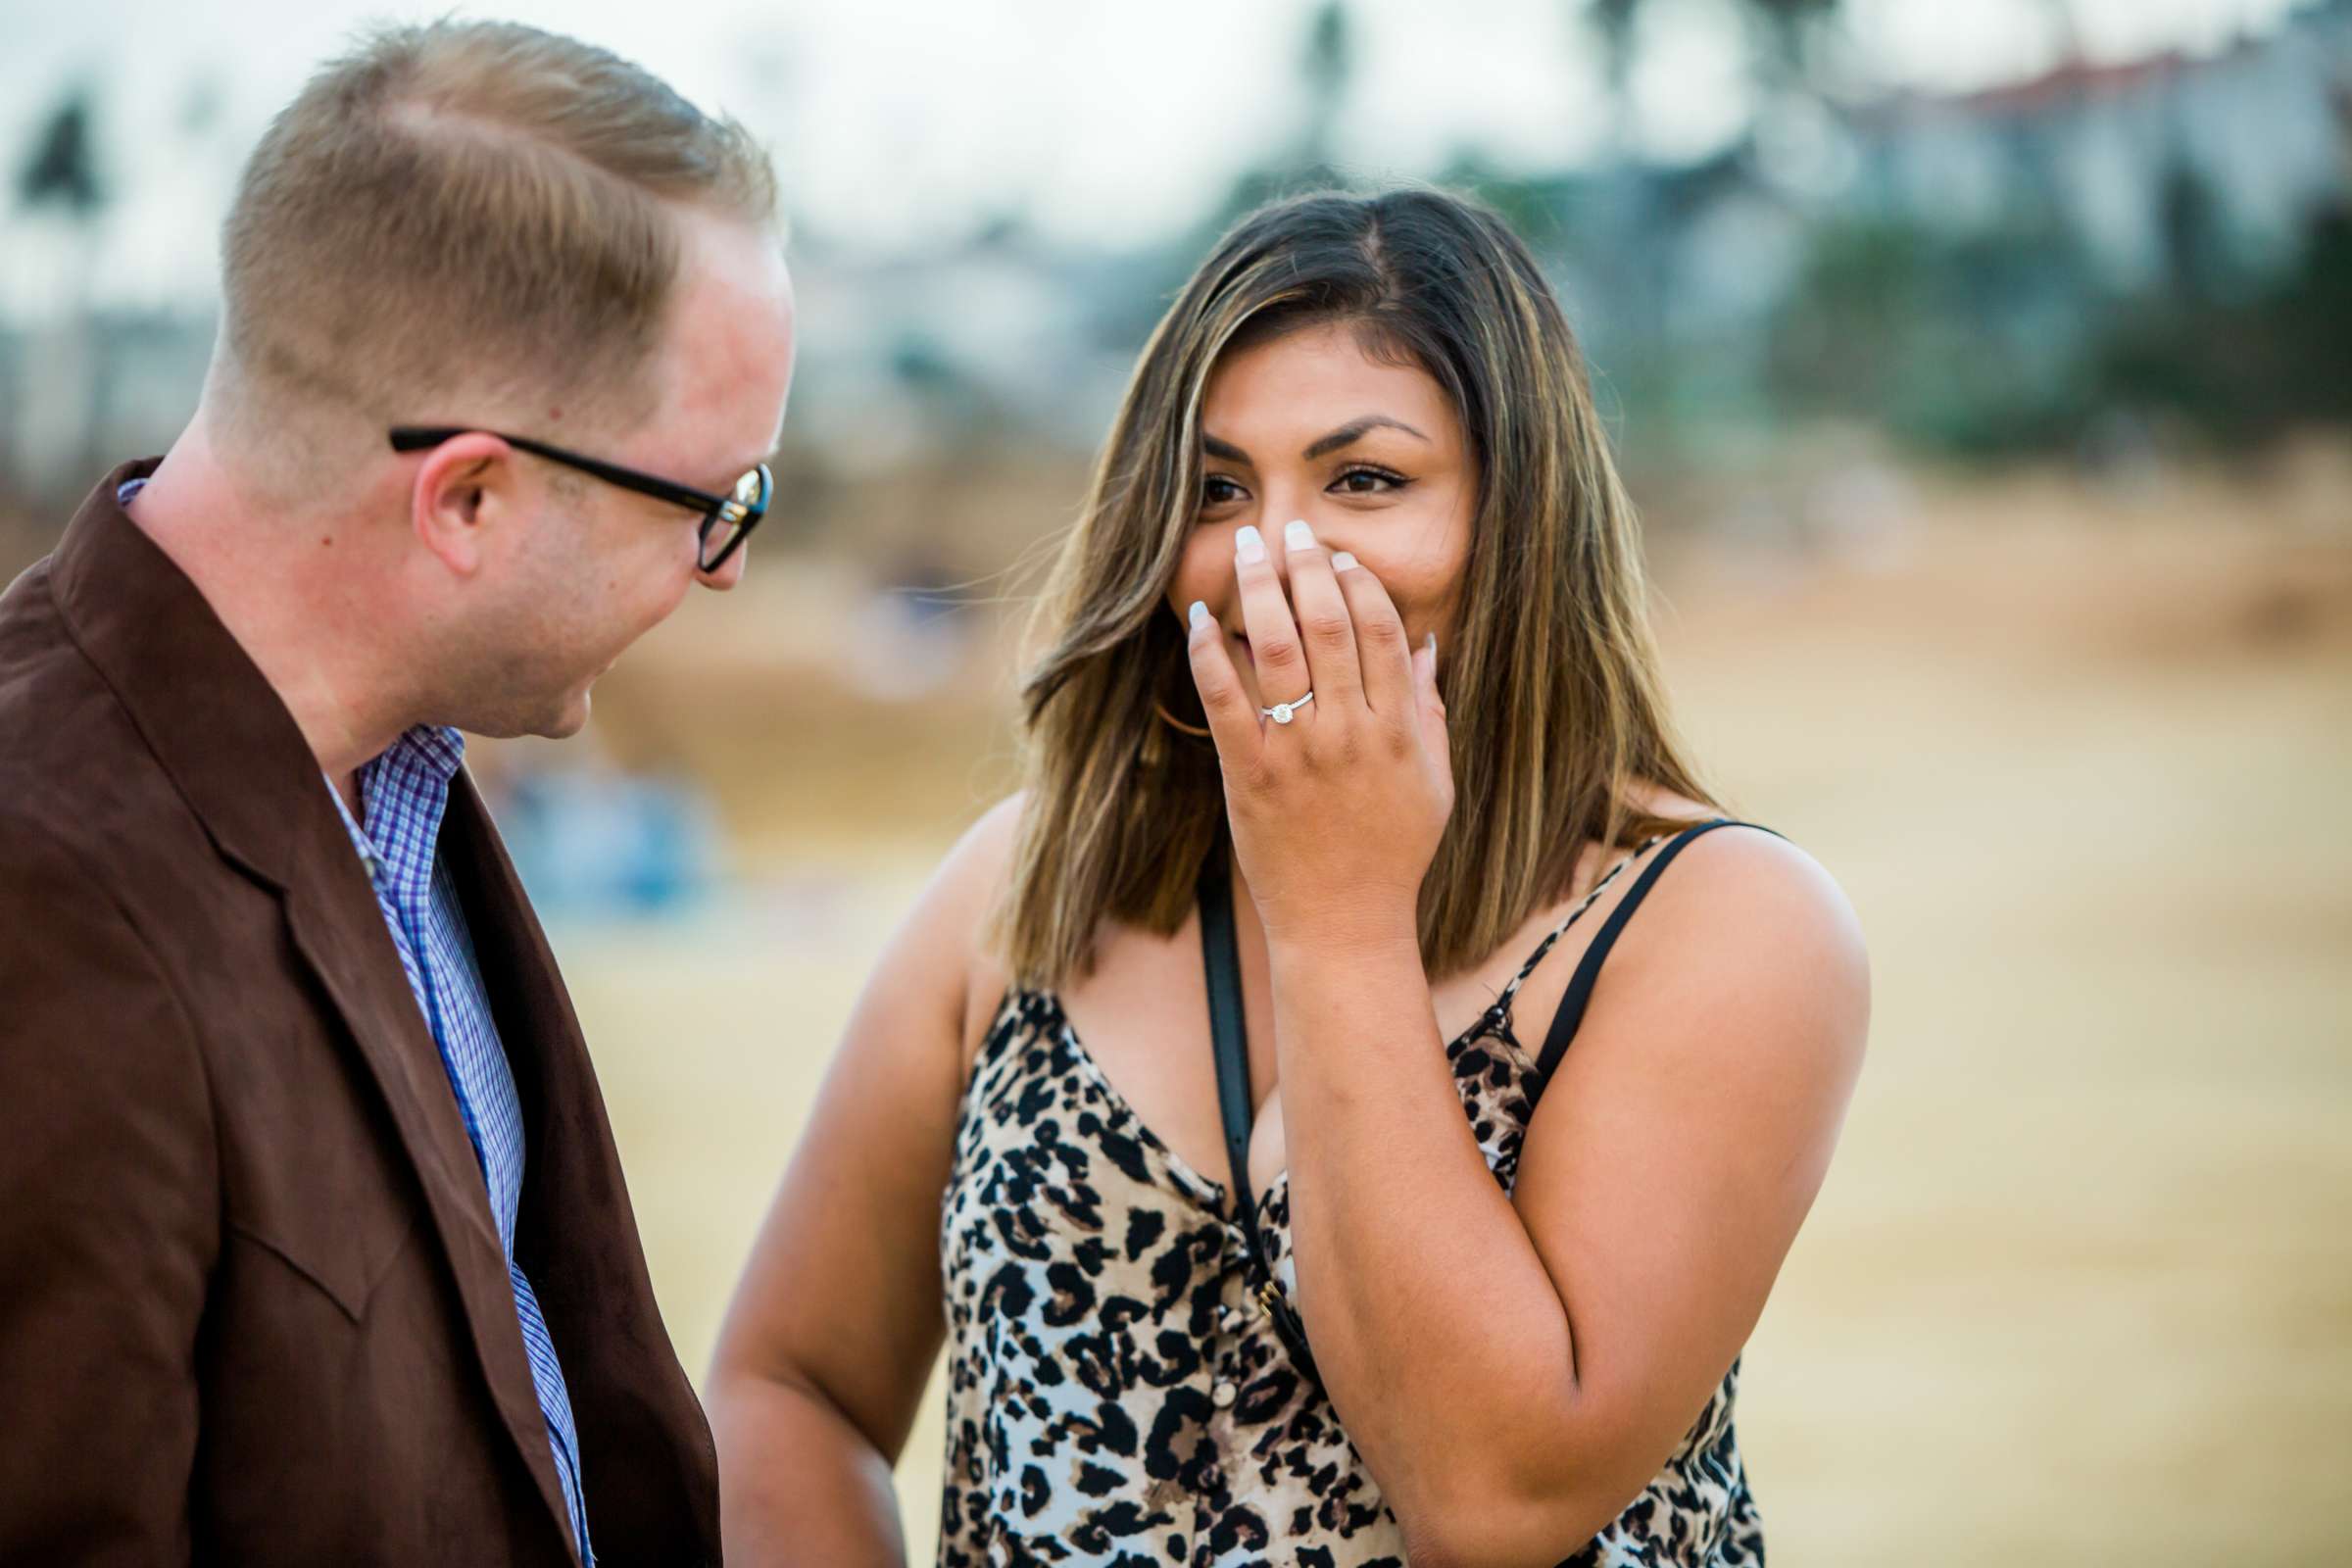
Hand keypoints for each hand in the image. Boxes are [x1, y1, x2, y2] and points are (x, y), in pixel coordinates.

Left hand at [1185, 519, 1453, 948]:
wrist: (1342, 924)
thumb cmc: (1392, 855)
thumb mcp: (1434, 783)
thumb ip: (1431, 712)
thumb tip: (1428, 646)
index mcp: (1398, 732)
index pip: (1381, 633)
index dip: (1360, 584)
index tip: (1341, 557)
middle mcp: (1348, 734)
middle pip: (1328, 625)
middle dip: (1308, 566)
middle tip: (1293, 529)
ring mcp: (1295, 754)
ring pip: (1277, 648)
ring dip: (1259, 589)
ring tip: (1248, 547)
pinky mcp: (1247, 775)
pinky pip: (1223, 700)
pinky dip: (1210, 653)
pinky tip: (1201, 617)